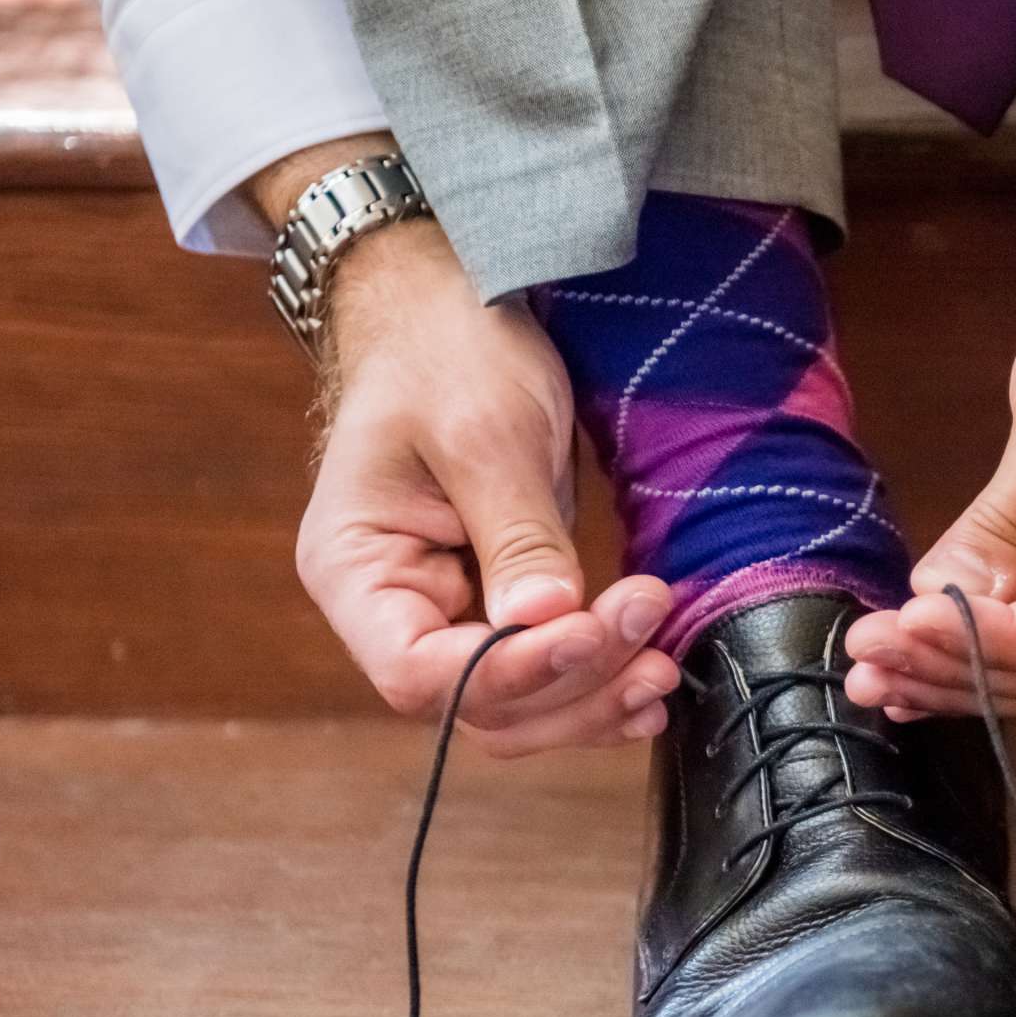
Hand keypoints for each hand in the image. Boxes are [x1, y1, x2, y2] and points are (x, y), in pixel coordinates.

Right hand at [294, 219, 679, 754]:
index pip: (418, 671)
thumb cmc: (447, 352)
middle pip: (477, 704)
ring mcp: (448, 613)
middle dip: (571, 684)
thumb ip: (515, 535)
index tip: (589, 630)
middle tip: (648, 631)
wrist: (454, 310)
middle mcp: (392, 608)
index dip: (509, 670)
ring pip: (518, 706)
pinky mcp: (502, 604)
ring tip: (661, 666)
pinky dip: (598, 685)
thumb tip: (547, 621)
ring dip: (594, 695)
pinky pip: (546, 675)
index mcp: (354, 569)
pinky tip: (647, 686)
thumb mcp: (485, 435)